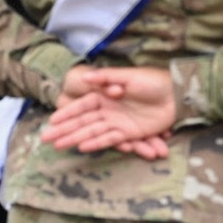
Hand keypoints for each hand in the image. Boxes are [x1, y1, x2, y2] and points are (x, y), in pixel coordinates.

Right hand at [41, 66, 175, 157]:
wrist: (177, 94)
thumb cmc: (152, 80)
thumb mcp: (128, 75)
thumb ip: (107, 78)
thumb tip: (87, 78)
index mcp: (105, 95)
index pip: (81, 106)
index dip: (66, 113)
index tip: (51, 121)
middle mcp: (108, 109)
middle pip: (82, 122)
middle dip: (64, 130)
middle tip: (46, 139)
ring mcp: (118, 122)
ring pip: (92, 132)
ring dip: (76, 139)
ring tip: (60, 147)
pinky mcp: (130, 132)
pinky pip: (110, 139)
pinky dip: (97, 143)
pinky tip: (83, 147)